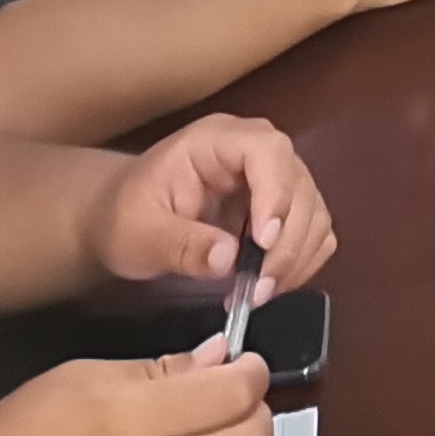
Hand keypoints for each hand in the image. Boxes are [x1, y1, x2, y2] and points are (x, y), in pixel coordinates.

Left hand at [79, 113, 337, 300]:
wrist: (121, 218)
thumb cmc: (125, 216)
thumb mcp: (139, 235)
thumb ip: (180, 246)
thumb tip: (227, 260)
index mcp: (215, 141)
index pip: (267, 150)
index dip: (276, 193)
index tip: (263, 242)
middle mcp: (254, 151)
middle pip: (298, 185)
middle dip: (287, 243)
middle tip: (257, 290)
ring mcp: (273, 178)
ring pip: (313, 212)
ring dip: (296, 258)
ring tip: (257, 294)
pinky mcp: (282, 208)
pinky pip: (312, 232)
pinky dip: (300, 262)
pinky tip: (268, 285)